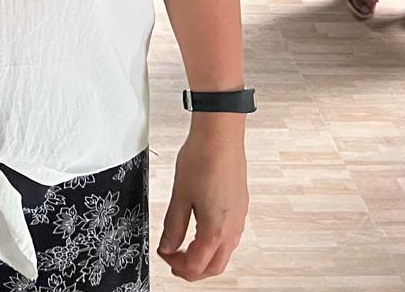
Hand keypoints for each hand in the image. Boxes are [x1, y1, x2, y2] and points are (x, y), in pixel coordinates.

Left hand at [157, 124, 248, 281]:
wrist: (221, 135)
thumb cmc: (202, 159)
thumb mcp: (180, 195)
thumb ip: (173, 226)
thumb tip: (167, 245)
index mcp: (215, 230)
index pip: (196, 265)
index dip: (176, 264)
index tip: (164, 253)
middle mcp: (232, 229)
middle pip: (214, 267)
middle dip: (193, 270)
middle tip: (174, 261)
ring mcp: (239, 218)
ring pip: (224, 253)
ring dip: (205, 258)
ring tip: (186, 248)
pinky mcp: (241, 206)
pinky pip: (230, 237)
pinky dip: (215, 244)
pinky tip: (202, 232)